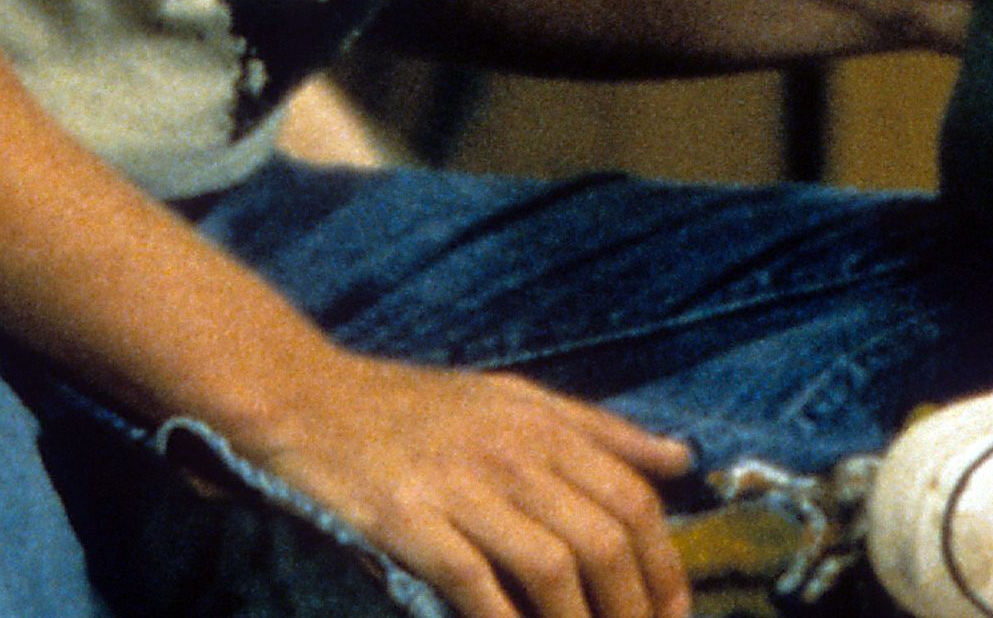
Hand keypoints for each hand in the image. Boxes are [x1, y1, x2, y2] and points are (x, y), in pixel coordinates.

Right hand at [251, 351, 692, 617]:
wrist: (310, 397)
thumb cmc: (417, 405)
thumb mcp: (516, 397)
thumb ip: (600, 431)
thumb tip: (682, 459)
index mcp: (544, 424)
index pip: (632, 497)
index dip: (663, 562)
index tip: (673, 610)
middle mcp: (513, 453)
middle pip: (602, 539)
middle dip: (634, 606)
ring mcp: (461, 487)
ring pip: (551, 567)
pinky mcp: (409, 520)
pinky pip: (473, 582)